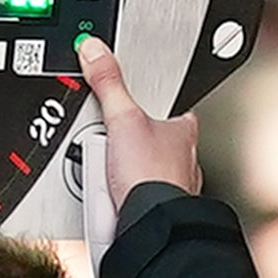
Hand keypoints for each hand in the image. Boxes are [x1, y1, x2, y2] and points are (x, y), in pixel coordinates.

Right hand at [77, 40, 195, 202]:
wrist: (150, 227)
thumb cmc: (153, 177)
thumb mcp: (123, 119)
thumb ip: (109, 83)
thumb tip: (95, 50)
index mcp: (183, 129)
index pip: (167, 104)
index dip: (147, 103)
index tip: (128, 104)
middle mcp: (182, 158)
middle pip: (143, 138)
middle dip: (122, 143)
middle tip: (108, 148)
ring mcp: (169, 185)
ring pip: (136, 169)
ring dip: (118, 173)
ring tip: (107, 176)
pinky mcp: (152, 209)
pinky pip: (129, 196)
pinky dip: (116, 196)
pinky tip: (108, 197)